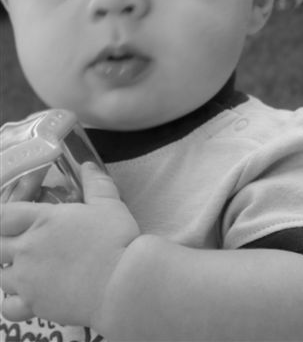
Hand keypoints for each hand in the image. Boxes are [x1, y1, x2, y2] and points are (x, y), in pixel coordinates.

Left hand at [0, 162, 139, 325]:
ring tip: (28, 265)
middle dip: (4, 240)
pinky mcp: (35, 305)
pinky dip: (12, 300)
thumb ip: (95, 182)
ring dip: (9, 268)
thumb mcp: (109, 203)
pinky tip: (27, 293)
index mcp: (42, 220)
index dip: (3, 214)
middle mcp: (27, 249)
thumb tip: (87, 164)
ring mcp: (27, 280)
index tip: (13, 215)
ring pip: (0, 275)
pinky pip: (7, 307)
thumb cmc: (116, 240)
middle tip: (22, 238)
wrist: (121, 283)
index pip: (3, 215)